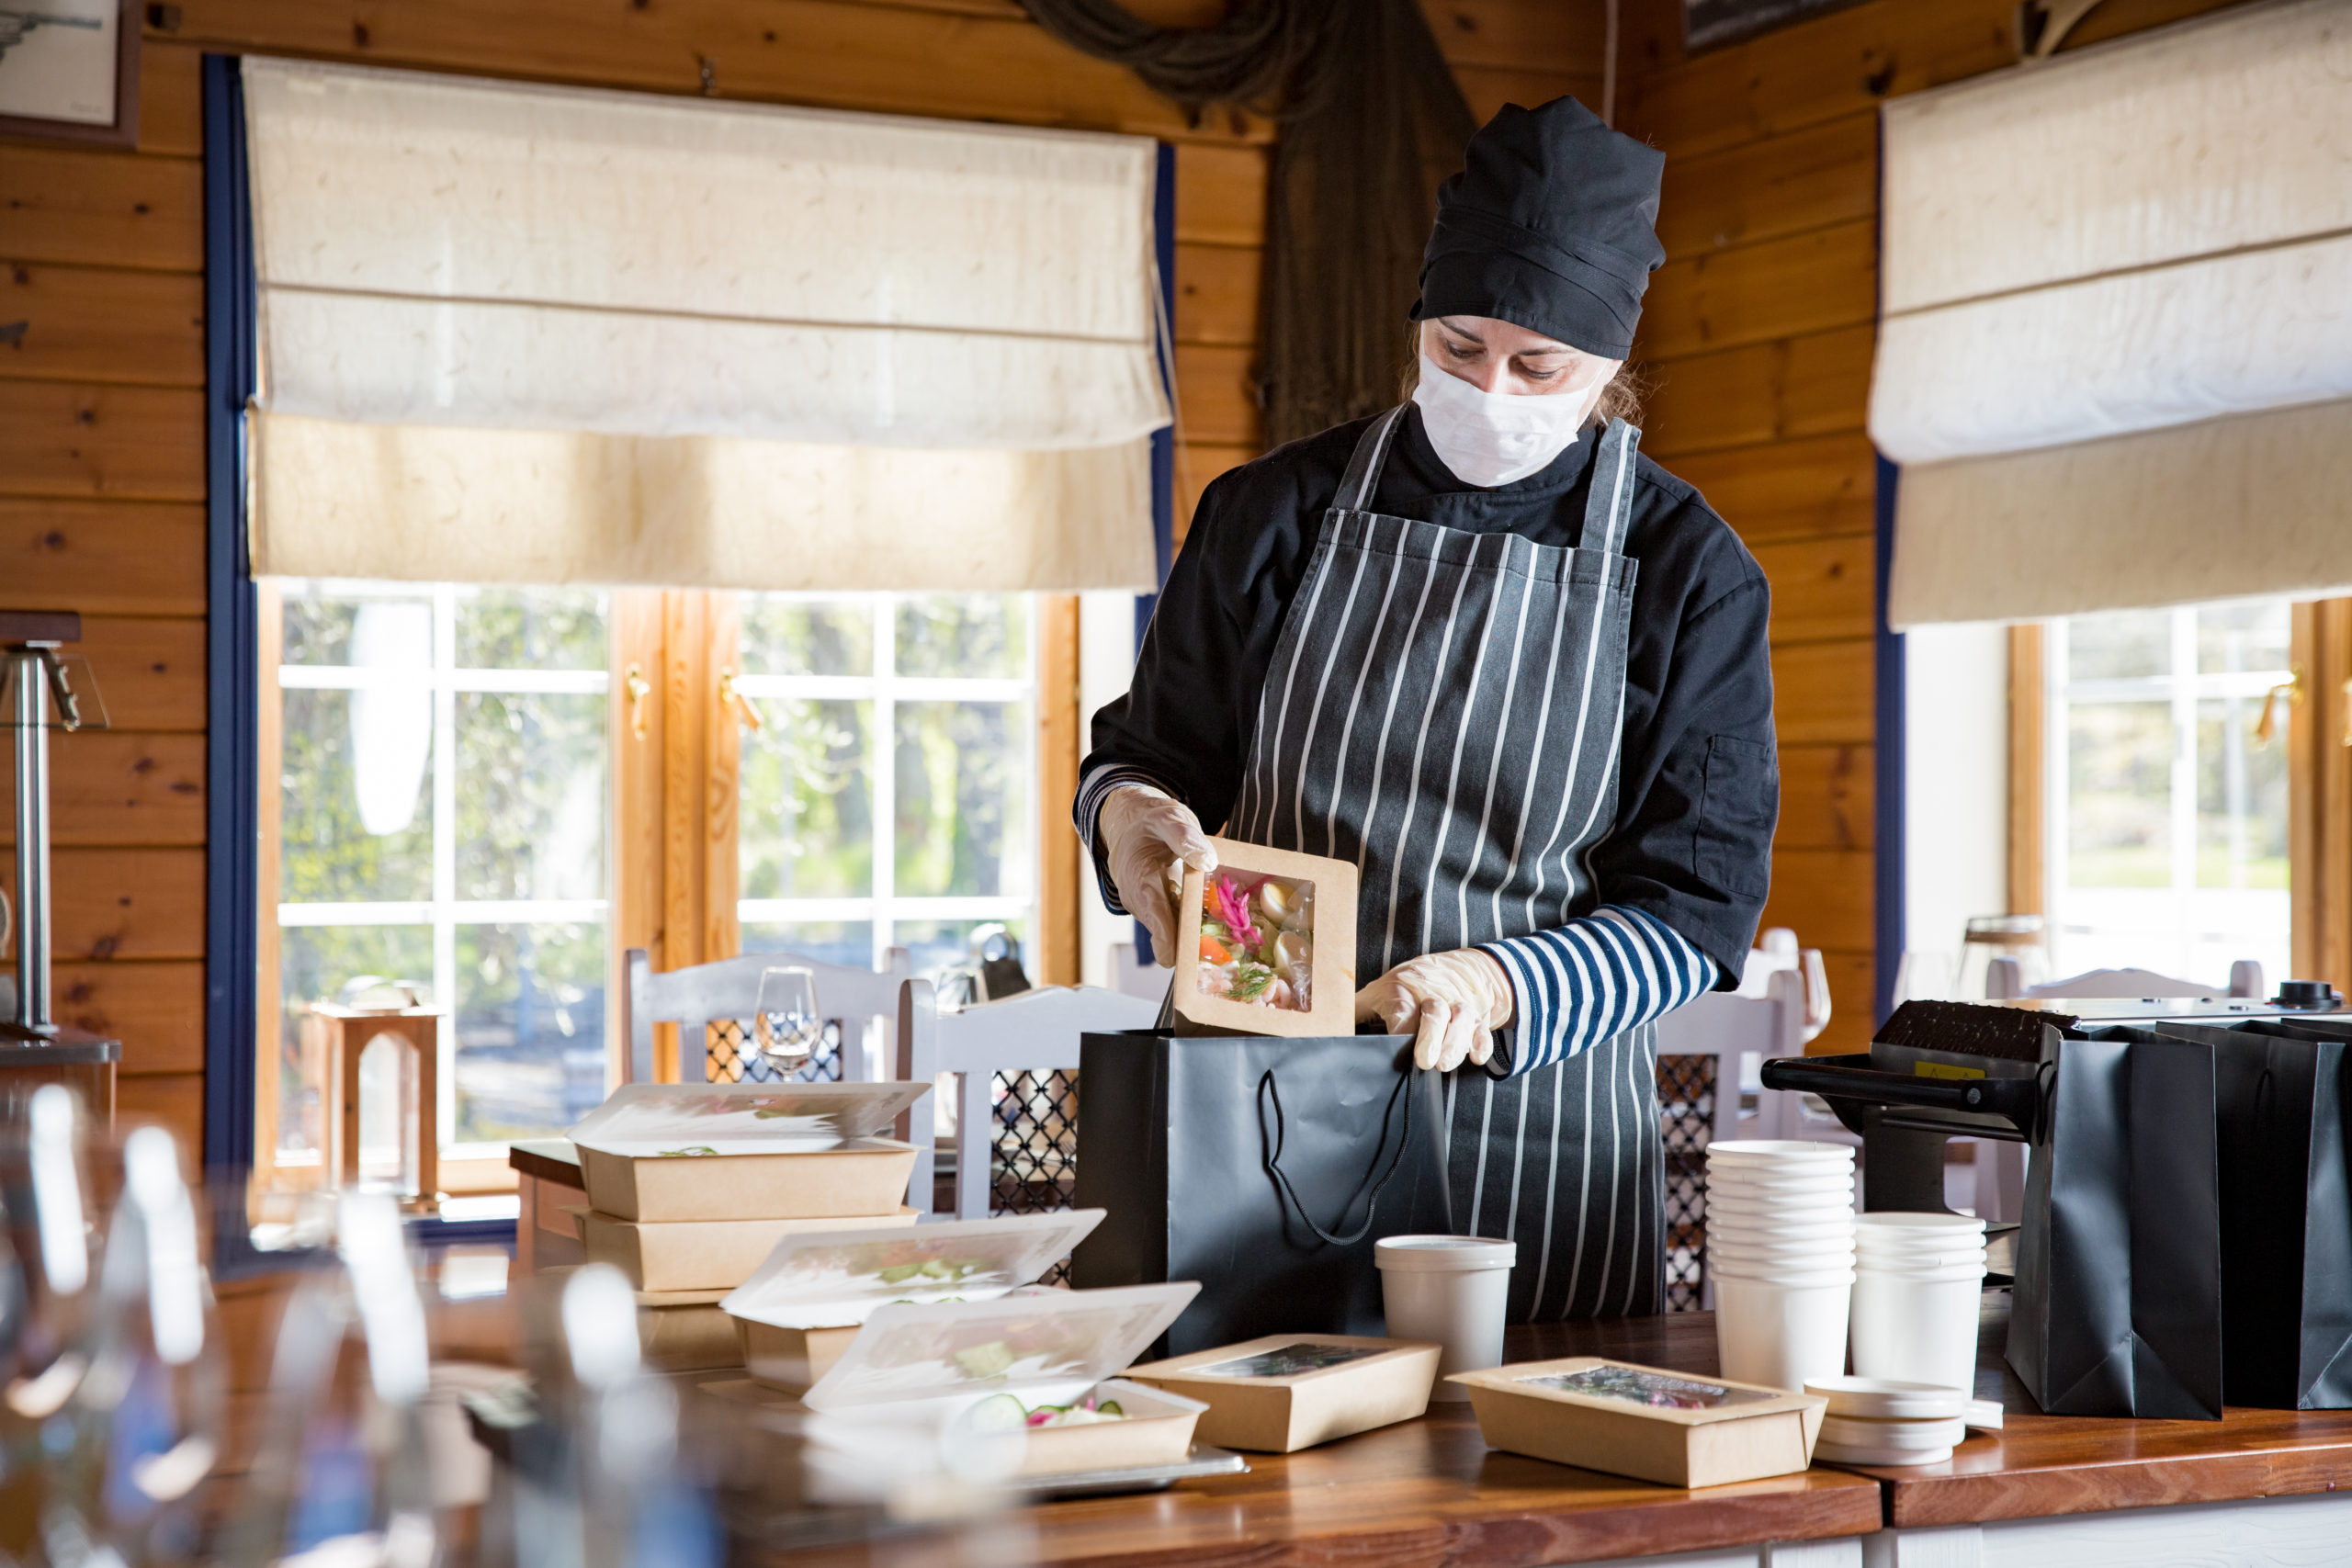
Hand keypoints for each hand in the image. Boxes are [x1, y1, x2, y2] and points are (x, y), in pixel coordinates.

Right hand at [1097, 785, 1216, 966]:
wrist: (1126, 823)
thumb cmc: (1147, 821)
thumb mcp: (1168, 818)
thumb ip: (1185, 837)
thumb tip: (1207, 860)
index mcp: (1141, 884)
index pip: (1160, 929)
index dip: (1182, 948)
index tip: (1209, 957)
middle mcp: (1142, 905)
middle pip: (1170, 940)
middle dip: (1197, 945)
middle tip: (1234, 946)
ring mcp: (1148, 910)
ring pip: (1175, 934)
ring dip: (1198, 934)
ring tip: (1230, 930)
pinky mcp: (1157, 910)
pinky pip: (1177, 924)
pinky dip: (1195, 923)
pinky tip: (1216, 915)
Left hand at [1356, 949, 1515, 1071]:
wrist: (1454, 968)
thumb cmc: (1408, 985)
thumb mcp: (1378, 990)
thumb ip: (1355, 1008)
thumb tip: (1325, 1024)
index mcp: (1403, 992)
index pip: (1402, 1009)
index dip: (1400, 1029)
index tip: (1394, 1047)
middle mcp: (1433, 997)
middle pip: (1436, 1012)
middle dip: (1432, 1037)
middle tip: (1426, 1062)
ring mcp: (1457, 1006)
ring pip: (1462, 1019)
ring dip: (1456, 1042)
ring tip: (1445, 1064)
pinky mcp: (1476, 1017)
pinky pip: (1483, 1029)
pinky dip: (1482, 1043)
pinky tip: (1476, 1058)